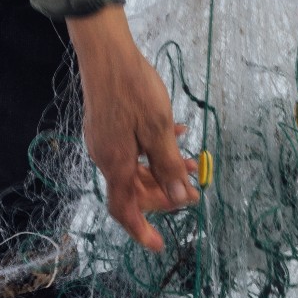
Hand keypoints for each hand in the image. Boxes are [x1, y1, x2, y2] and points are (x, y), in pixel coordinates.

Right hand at [67, 5, 196, 251]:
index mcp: (115, 163)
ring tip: (192, 161)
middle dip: (164, 194)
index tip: (158, 245)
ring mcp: (105, 139)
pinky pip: (132, 147)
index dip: (141, 230)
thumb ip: (168, 167)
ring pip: (136, 167)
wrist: (106, 52)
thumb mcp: (158, 130)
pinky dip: (154, 148)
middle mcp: (106, 156)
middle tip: (192, 192)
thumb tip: (179, 200)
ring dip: (163, 169)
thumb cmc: (132, 88)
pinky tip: (176, 133)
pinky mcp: (108, 124)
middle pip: (134, 189)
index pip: (125, 210)